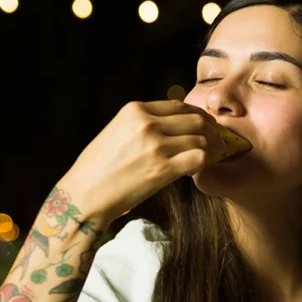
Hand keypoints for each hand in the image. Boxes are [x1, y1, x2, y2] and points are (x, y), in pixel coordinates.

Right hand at [57, 100, 226, 223]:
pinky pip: (198, 159)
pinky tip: (193, 170)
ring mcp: (156, 146)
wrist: (84, 195)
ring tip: (206, 159)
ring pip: (201, 139)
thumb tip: (173, 126)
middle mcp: (147, 123)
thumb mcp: (117, 131)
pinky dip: (202, 164)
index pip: (179, 105)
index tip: (206, 125)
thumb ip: (143, 123)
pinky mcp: (162, 169)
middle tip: (217, 143)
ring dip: (208, 150)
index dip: (198, 115)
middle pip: (196, 120)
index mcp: (135, 110)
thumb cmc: (97, 168)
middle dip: (211, 131)